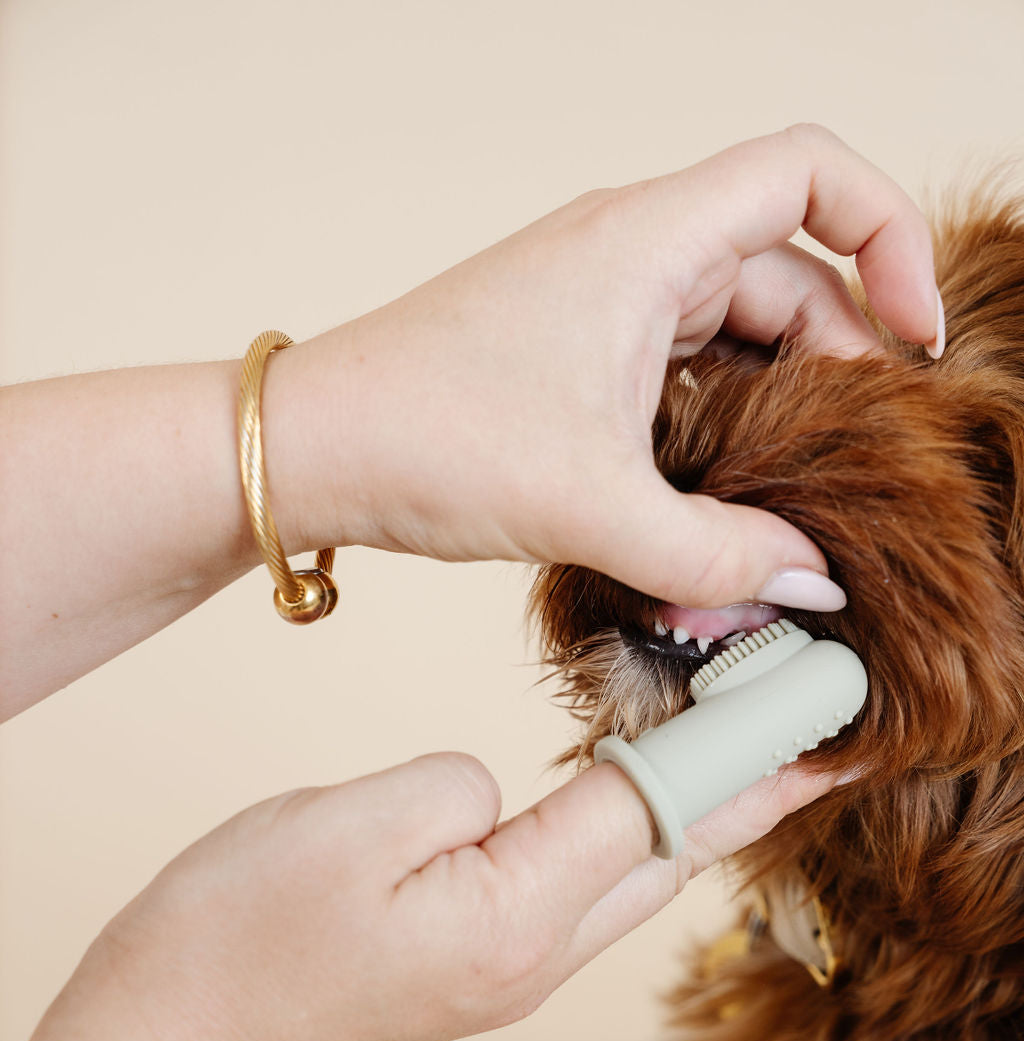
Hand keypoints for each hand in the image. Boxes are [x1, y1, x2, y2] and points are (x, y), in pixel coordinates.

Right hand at [84, 753, 838, 1040]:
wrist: (170, 1037)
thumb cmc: (239, 929)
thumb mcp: (351, 823)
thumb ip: (463, 790)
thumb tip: (511, 790)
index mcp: (511, 920)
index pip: (655, 813)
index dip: (737, 748)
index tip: (815, 710)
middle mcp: (530, 965)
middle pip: (664, 863)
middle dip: (738, 792)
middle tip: (795, 727)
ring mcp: (506, 982)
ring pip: (626, 888)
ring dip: (682, 820)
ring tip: (728, 756)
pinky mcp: (476, 979)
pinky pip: (576, 902)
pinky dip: (617, 846)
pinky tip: (616, 809)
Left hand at [265, 123, 940, 611]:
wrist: (312, 452)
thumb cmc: (427, 437)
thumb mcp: (594, 508)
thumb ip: (718, 554)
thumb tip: (812, 581)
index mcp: (647, 240)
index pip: (808, 173)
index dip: (889, 236)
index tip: (916, 335)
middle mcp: (633, 254)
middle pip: (789, 273)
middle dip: (842, 362)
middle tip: (866, 462)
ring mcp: (604, 306)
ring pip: (737, 333)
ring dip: (780, 408)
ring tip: (803, 495)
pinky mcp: (580, 358)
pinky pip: (685, 373)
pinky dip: (723, 425)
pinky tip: (731, 497)